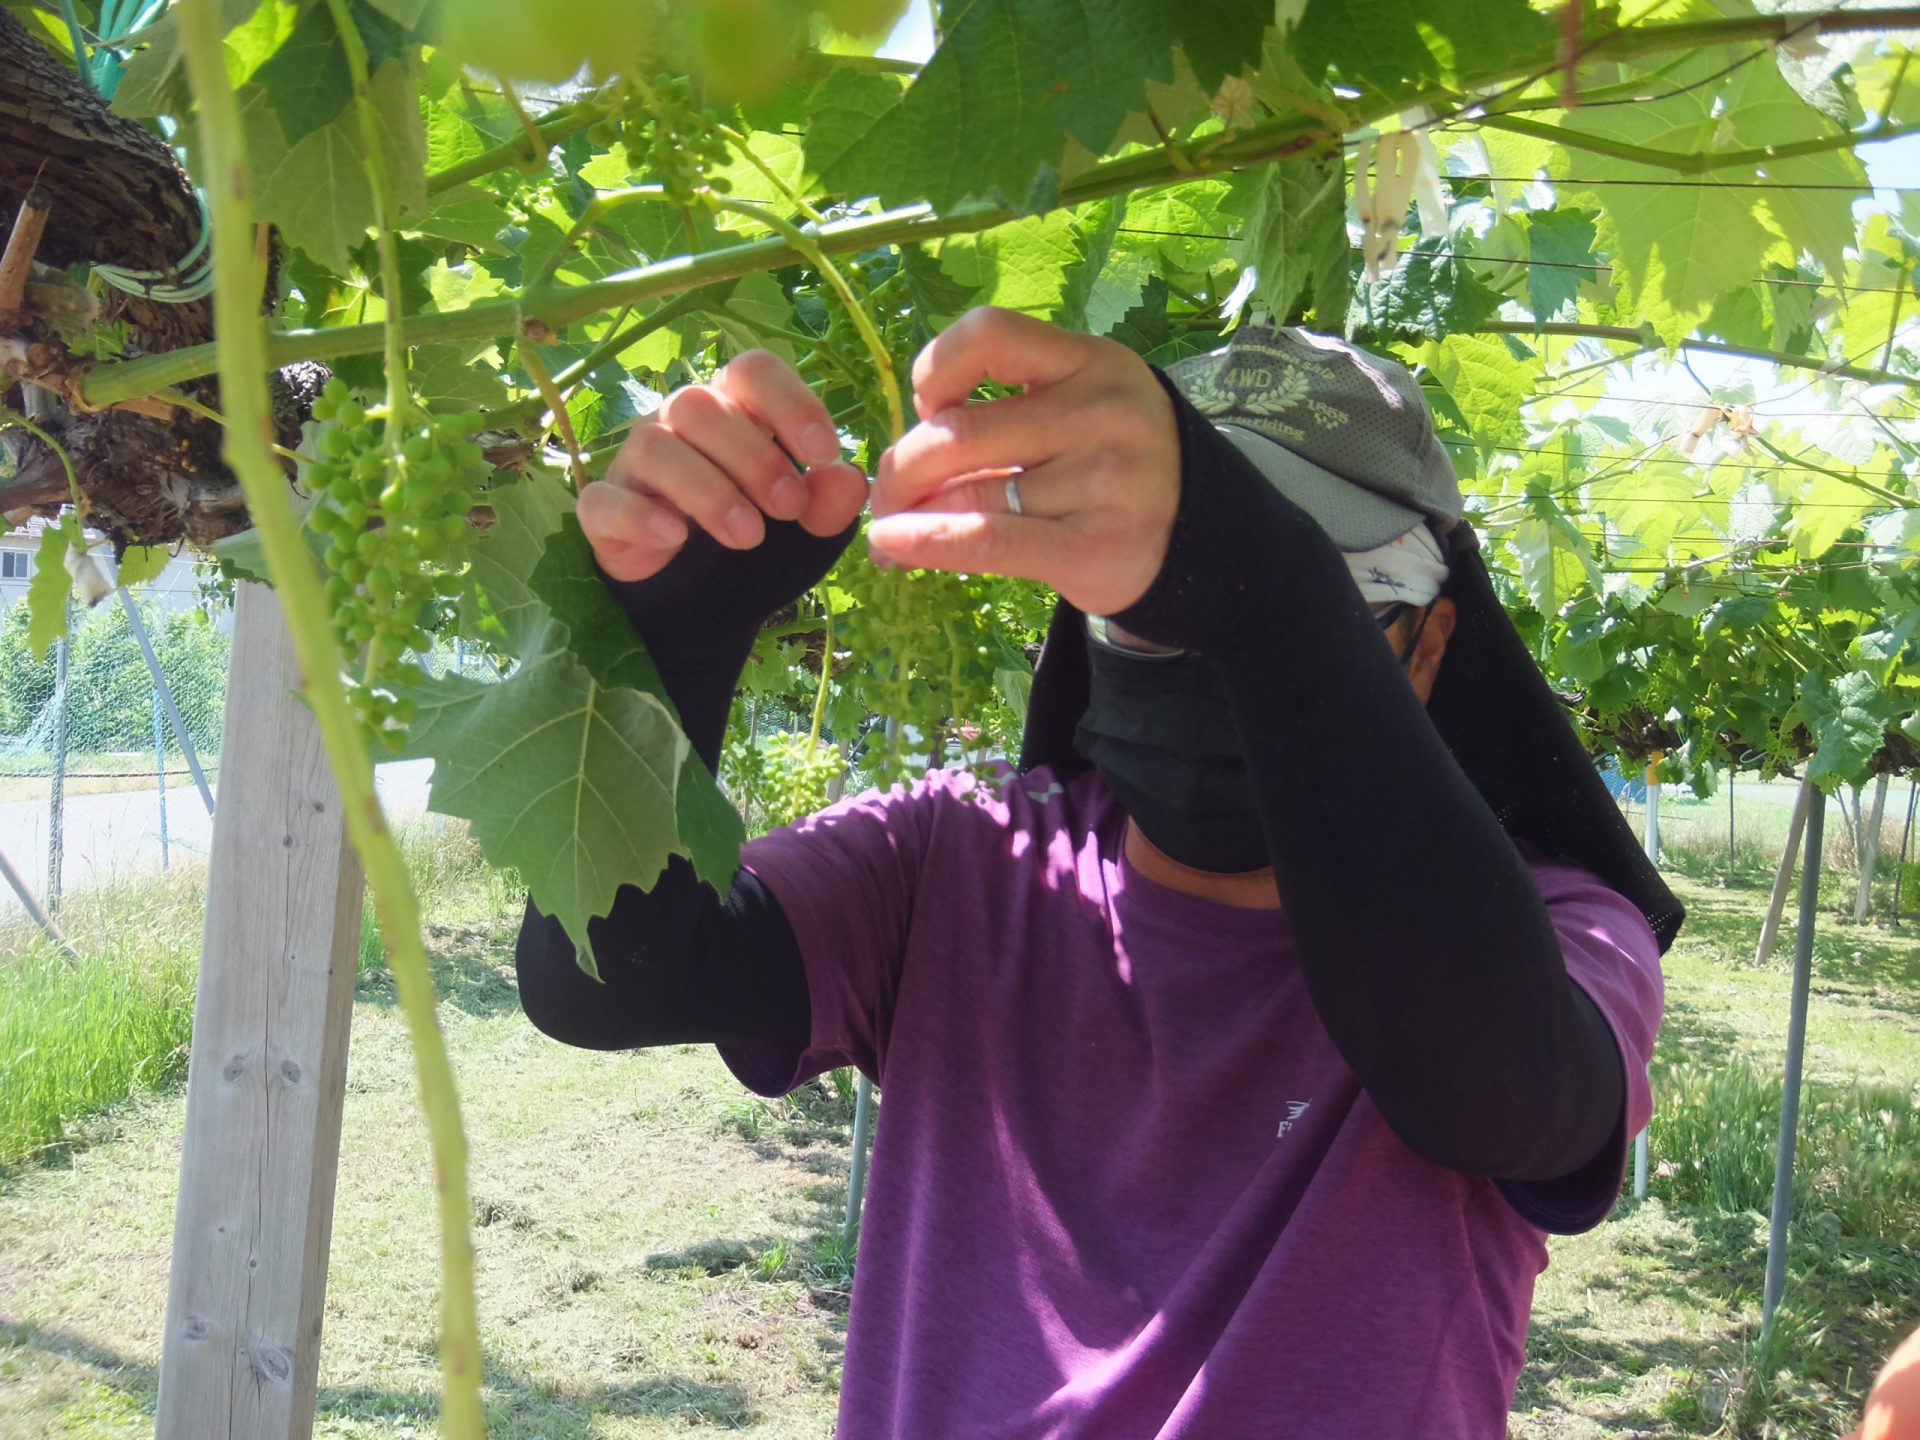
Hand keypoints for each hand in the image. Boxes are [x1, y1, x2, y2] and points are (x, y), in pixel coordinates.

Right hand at [580, 348, 868, 583]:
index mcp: (734, 410)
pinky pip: (606, 499)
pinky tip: (677, 537)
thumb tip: (845, 477)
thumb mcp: (808, 532)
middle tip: (789, 508)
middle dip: (754, 457)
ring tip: (749, 537)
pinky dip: (641, 515)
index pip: (752, 370)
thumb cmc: (757, 542)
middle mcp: (678, 422)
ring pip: (655, 445)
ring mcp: (634, 463)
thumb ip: (831, 504)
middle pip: (700, 404)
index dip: (790, 402)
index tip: (824, 453)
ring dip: (709, 490)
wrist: (703, 604)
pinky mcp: (602, 509)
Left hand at [867, 307, 1179, 617]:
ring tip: (894, 530)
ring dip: (912, 515)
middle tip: (887, 494)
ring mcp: (1107, 481)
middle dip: (902, 467)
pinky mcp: (1098, 547)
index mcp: (1093, 361)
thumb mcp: (1081, 406)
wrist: (1203, 539)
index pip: (988, 334)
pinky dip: (929, 544)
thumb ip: (1007, 409)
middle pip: (960, 432)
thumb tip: (901, 451)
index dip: (936, 369)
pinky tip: (894, 548)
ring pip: (971, 493)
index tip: (929, 408)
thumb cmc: (1115, 466)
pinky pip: (991, 540)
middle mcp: (1104, 412)